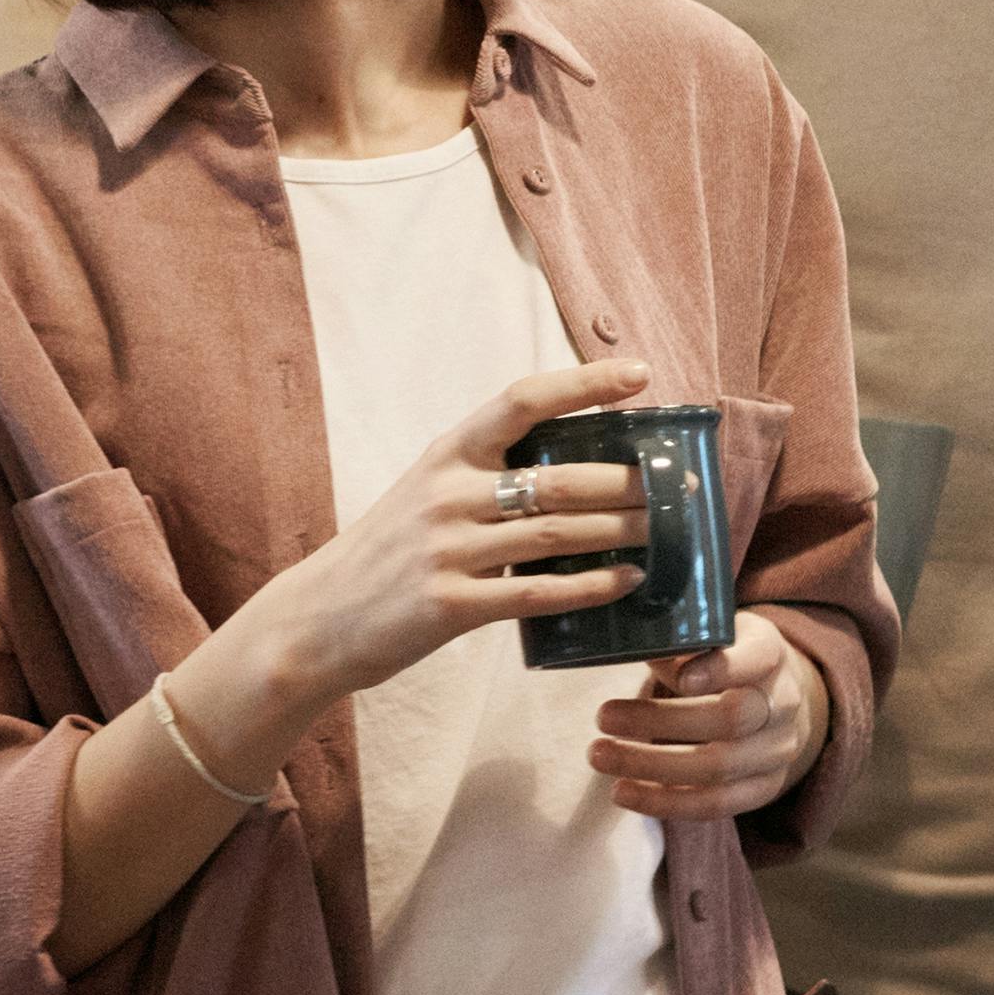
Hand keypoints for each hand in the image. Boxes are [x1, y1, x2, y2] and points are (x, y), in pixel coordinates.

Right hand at [185, 360, 653, 763]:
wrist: (317, 620)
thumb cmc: (388, 552)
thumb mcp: (427, 492)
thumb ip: (488, 474)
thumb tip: (580, 467)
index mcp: (447, 454)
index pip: (521, 400)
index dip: (583, 384)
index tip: (638, 374)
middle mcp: (448, 495)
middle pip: (558, 478)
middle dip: (627, 481)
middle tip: (676, 484)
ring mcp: (449, 551)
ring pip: (557, 533)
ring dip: (621, 530)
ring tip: (664, 529)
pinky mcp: (452, 606)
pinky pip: (538, 592)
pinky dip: (591, 586)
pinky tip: (628, 581)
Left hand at [589, 608, 830, 823]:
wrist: (774, 701)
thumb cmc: (726, 659)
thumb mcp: (712, 636)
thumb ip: (679, 642)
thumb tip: (625, 643)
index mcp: (770, 654)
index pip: (757, 658)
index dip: (720, 669)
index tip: (679, 677)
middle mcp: (783, 703)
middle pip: (730, 718)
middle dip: (661, 721)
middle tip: (602, 716)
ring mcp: (777, 751)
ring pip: (718, 767)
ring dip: (651, 766)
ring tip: (599, 756)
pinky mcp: (764, 788)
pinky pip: (715, 804)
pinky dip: (664, 802)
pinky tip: (623, 791)